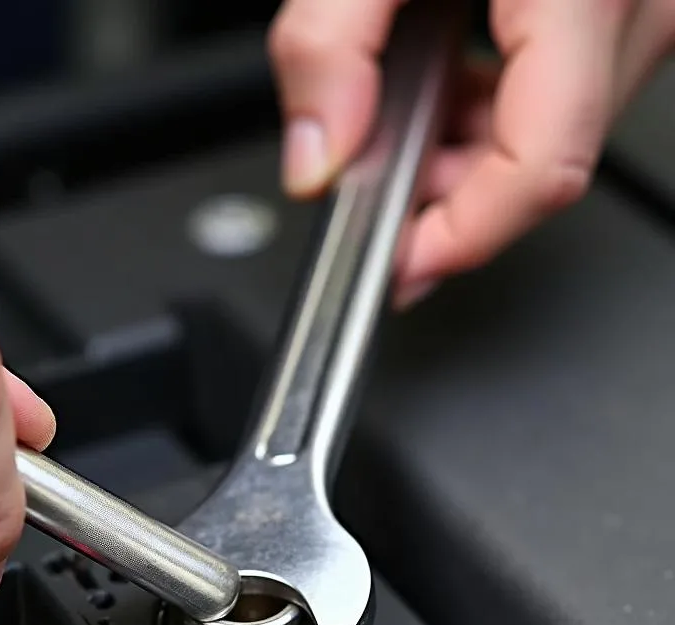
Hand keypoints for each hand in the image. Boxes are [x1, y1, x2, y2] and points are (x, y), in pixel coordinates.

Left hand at [269, 0, 674, 306]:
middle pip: (539, 169)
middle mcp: (642, 4)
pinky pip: (562, 97)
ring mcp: (647, 7)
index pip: (541, 170)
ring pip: (551, 141)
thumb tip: (317, 157)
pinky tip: (441, 81)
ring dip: (462, 157)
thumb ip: (327, 46)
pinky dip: (490, 113)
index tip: (398, 264)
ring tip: (397, 116)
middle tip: (373, 180)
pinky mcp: (630, 7)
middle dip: (445, 199)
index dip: (462, 237)